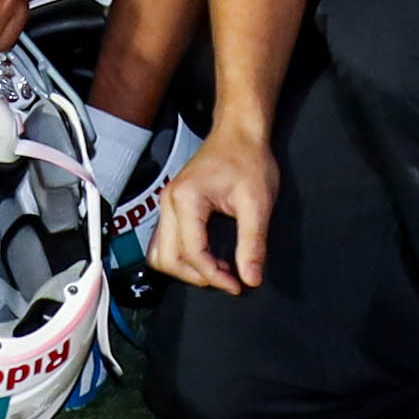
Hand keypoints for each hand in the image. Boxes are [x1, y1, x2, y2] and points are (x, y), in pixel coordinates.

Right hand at [140, 128, 277, 291]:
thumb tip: (251, 277)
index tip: (238, 285)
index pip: (192, 253)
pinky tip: (208, 257)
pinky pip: (166, 242)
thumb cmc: (247, 158)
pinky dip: (182, 256)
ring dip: (186, 269)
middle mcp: (170, 202)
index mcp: (186, 199)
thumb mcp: (257, 203)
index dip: (214, 276)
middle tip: (228, 280)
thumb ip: (253, 243)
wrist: (239, 133)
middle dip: (198, 276)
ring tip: (217, 270)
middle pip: (168, 258)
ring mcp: (168, 203)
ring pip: (161, 253)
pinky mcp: (173, 206)